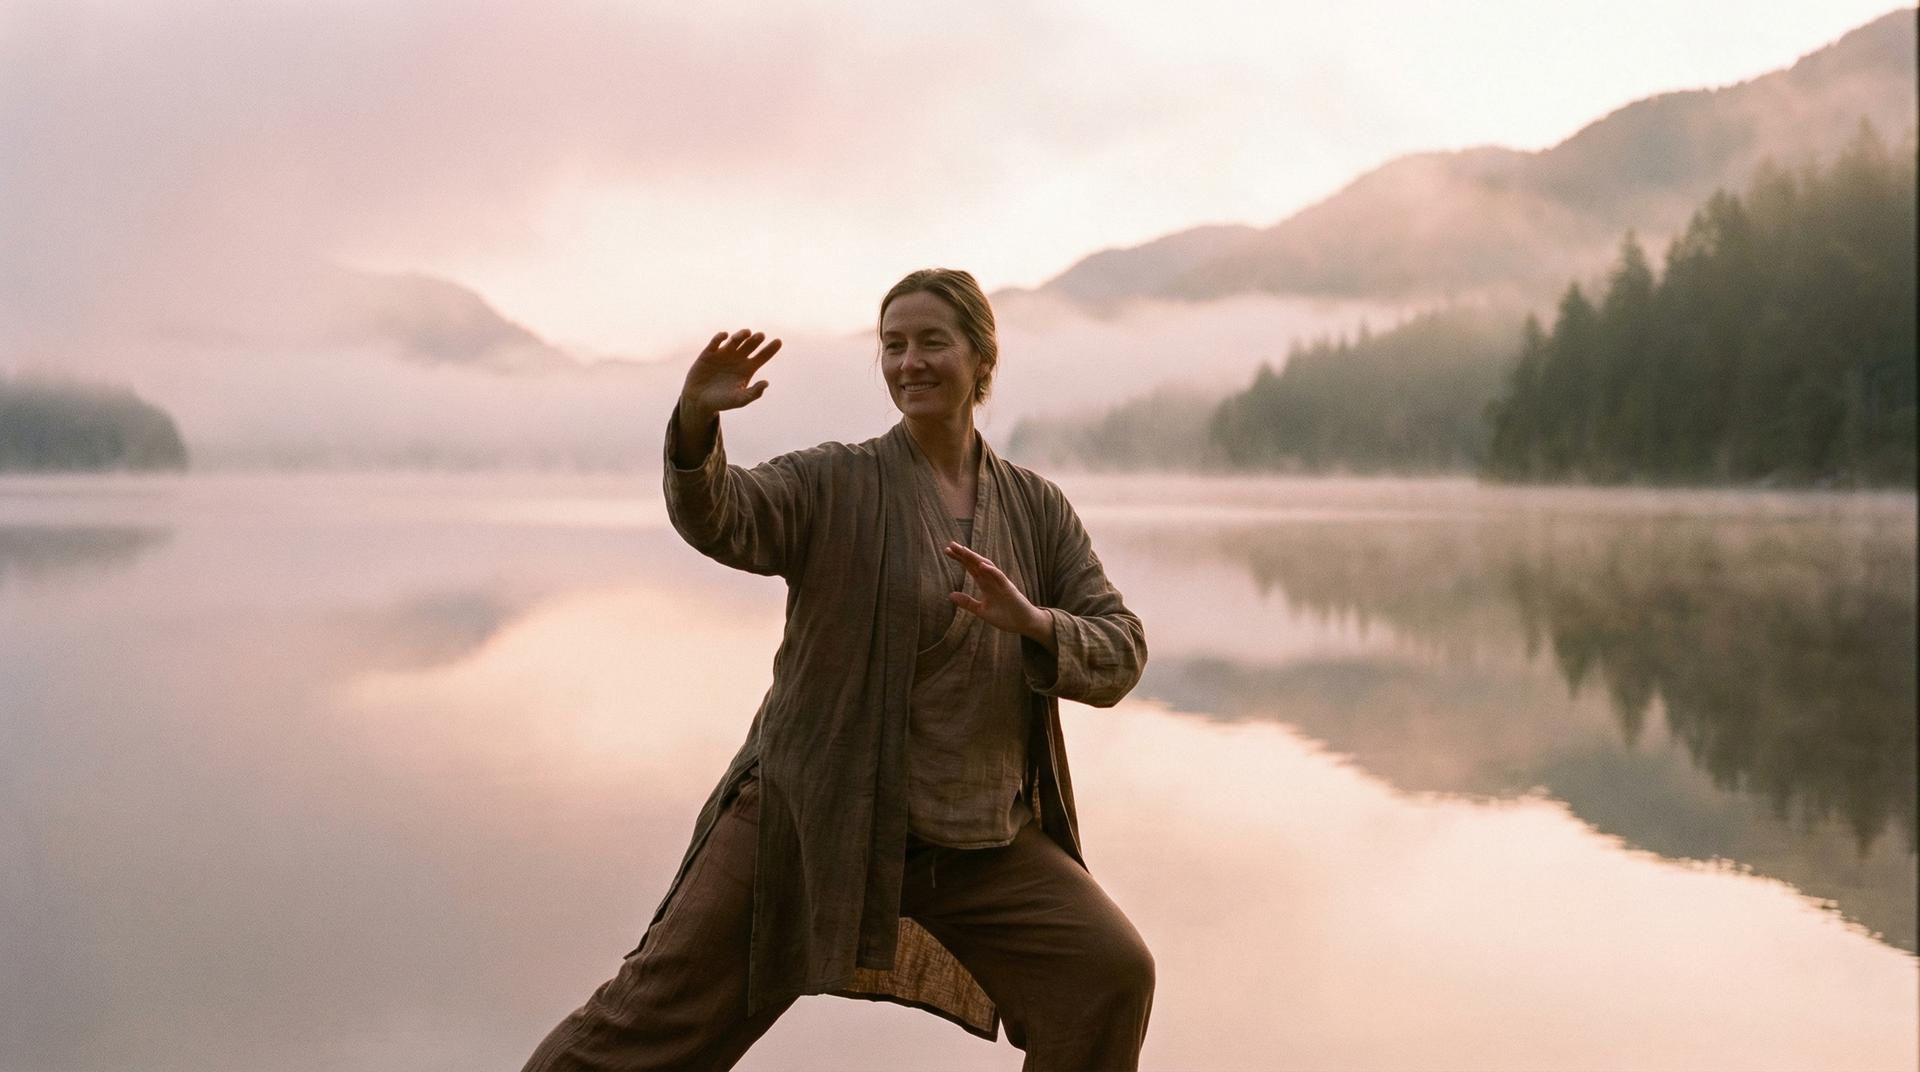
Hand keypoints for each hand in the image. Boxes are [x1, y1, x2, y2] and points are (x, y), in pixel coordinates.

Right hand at [674, 329, 780, 464]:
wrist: (699, 401)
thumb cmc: (722, 401)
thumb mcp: (739, 400)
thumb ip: (753, 393)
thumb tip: (766, 383)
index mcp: (748, 368)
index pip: (763, 356)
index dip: (771, 349)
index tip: (779, 341)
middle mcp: (738, 358)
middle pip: (750, 345)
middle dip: (756, 340)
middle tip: (761, 336)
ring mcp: (724, 354)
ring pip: (735, 340)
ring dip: (741, 335)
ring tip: (747, 333)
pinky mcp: (709, 353)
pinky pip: (716, 342)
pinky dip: (720, 337)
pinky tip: (725, 335)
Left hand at [944, 542, 1057, 653]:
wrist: (1023, 624)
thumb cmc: (1004, 616)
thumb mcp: (981, 610)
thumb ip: (967, 602)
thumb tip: (950, 595)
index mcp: (985, 584)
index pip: (971, 568)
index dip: (960, 559)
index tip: (947, 550)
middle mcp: (992, 580)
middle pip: (976, 564)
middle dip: (964, 554)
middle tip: (950, 544)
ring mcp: (1001, 583)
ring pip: (987, 567)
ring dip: (975, 558)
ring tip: (963, 550)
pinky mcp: (1009, 589)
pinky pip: (1000, 577)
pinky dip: (991, 571)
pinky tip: (982, 565)